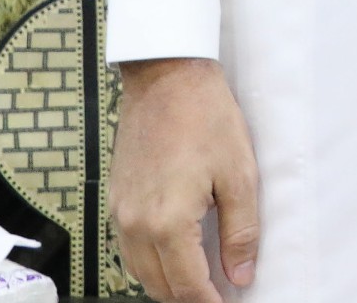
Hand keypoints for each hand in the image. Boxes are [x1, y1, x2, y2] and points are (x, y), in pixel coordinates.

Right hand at [112, 58, 258, 301]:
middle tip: (219, 294)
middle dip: (189, 298)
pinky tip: (175, 255)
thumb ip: (240, 231)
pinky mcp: (116, 200)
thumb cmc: (206, 117)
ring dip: (168, 284)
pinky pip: (130, 249)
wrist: (166, 77)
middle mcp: (136, 226)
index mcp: (168, 223)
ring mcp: (121, 213)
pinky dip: (151, 262)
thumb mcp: (239, 174)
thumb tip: (240, 275)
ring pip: (141, 272)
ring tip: (201, 282)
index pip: (188, 287)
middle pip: (160, 286)